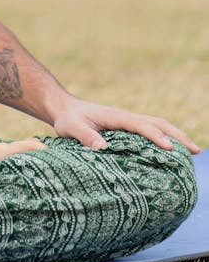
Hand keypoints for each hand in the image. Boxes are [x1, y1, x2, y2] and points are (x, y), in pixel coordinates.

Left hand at [52, 97, 199, 152]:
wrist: (64, 108)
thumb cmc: (68, 119)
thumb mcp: (71, 128)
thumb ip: (84, 135)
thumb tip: (102, 147)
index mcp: (116, 117)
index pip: (141, 125)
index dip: (155, 136)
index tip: (169, 149)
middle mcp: (125, 117)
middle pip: (157, 123)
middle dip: (177, 135)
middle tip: (195, 151)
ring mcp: (127, 121)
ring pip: (156, 125)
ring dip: (175, 136)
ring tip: (192, 152)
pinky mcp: (126, 128)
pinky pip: (150, 131)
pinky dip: (164, 138)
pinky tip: (171, 153)